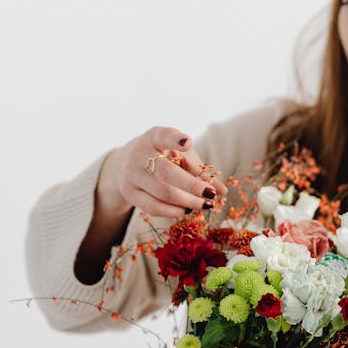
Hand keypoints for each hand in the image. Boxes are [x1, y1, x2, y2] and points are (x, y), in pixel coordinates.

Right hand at [98, 126, 228, 220]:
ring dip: (187, 202)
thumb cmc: (161, 157)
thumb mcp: (178, 155)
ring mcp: (131, 174)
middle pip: (167, 173)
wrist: (125, 164)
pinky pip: (153, 207)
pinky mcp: (129, 193)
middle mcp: (139, 153)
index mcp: (154, 137)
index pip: (164, 136)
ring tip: (204, 205)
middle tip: (211, 195)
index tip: (187, 142)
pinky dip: (172, 211)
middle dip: (193, 186)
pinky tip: (186, 210)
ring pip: (163, 193)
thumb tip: (223, 191)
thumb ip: (199, 170)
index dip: (175, 139)